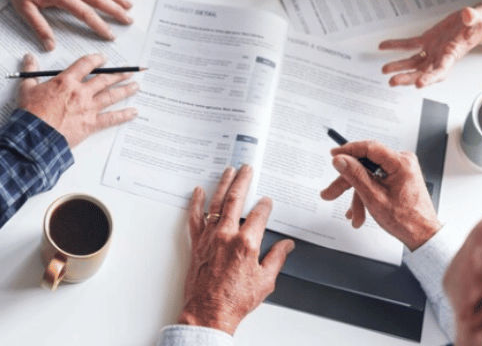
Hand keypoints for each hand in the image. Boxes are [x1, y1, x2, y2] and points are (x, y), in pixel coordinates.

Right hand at [16, 52, 137, 145]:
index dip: (96, 60)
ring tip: (136, 86)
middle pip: (104, 79)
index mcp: (66, 81)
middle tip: (129, 71)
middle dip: (118, 74)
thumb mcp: (27, 88)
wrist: (35, 136)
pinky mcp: (91, 124)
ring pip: (111, 96)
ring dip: (125, 90)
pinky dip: (124, 115)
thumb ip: (30, 71)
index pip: (85, 64)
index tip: (103, 59)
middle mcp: (81, 92)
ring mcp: (88, 108)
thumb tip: (29, 58)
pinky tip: (134, 112)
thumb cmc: (31, 114)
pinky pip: (111, 119)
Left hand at [178, 165, 294, 334]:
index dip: (265, 205)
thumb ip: (276, 259)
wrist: (209, 312)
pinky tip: (198, 191)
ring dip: (223, 184)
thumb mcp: (265, 281)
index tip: (267, 200)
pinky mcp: (197, 243)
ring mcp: (210, 237)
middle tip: (246, 168)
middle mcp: (227, 235)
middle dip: (243, 180)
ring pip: (217, 203)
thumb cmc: (235, 300)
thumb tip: (286, 245)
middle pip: (236, 199)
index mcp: (247, 243)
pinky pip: (195, 218)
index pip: (259, 214)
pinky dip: (196, 203)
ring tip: (228, 171)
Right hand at [320, 140, 440, 250]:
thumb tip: (340, 159)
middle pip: (365, 165)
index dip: (348, 150)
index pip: (369, 148)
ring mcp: (401, 170)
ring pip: (369, 176)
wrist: (423, 236)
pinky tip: (360, 211)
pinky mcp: (398, 178)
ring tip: (353, 214)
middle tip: (331, 193)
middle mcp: (402, 163)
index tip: (333, 154)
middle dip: (347, 182)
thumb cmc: (407, 221)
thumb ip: (355, 175)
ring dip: (358, 195)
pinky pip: (376, 181)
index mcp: (401, 163)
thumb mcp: (374, 198)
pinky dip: (366, 195)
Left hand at [379, 5, 481, 87]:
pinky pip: (409, 45)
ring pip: (413, 62)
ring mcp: (432, 50)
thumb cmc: (478, 24)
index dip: (430, 78)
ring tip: (385, 70)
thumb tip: (467, 14)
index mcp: (453, 54)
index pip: (441, 70)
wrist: (475, 23)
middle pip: (422, 72)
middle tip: (394, 82)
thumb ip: (472, 18)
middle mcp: (440, 56)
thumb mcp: (478, 19)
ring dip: (399, 66)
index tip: (419, 84)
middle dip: (408, 78)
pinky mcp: (426, 41)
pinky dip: (396, 45)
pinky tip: (383, 46)